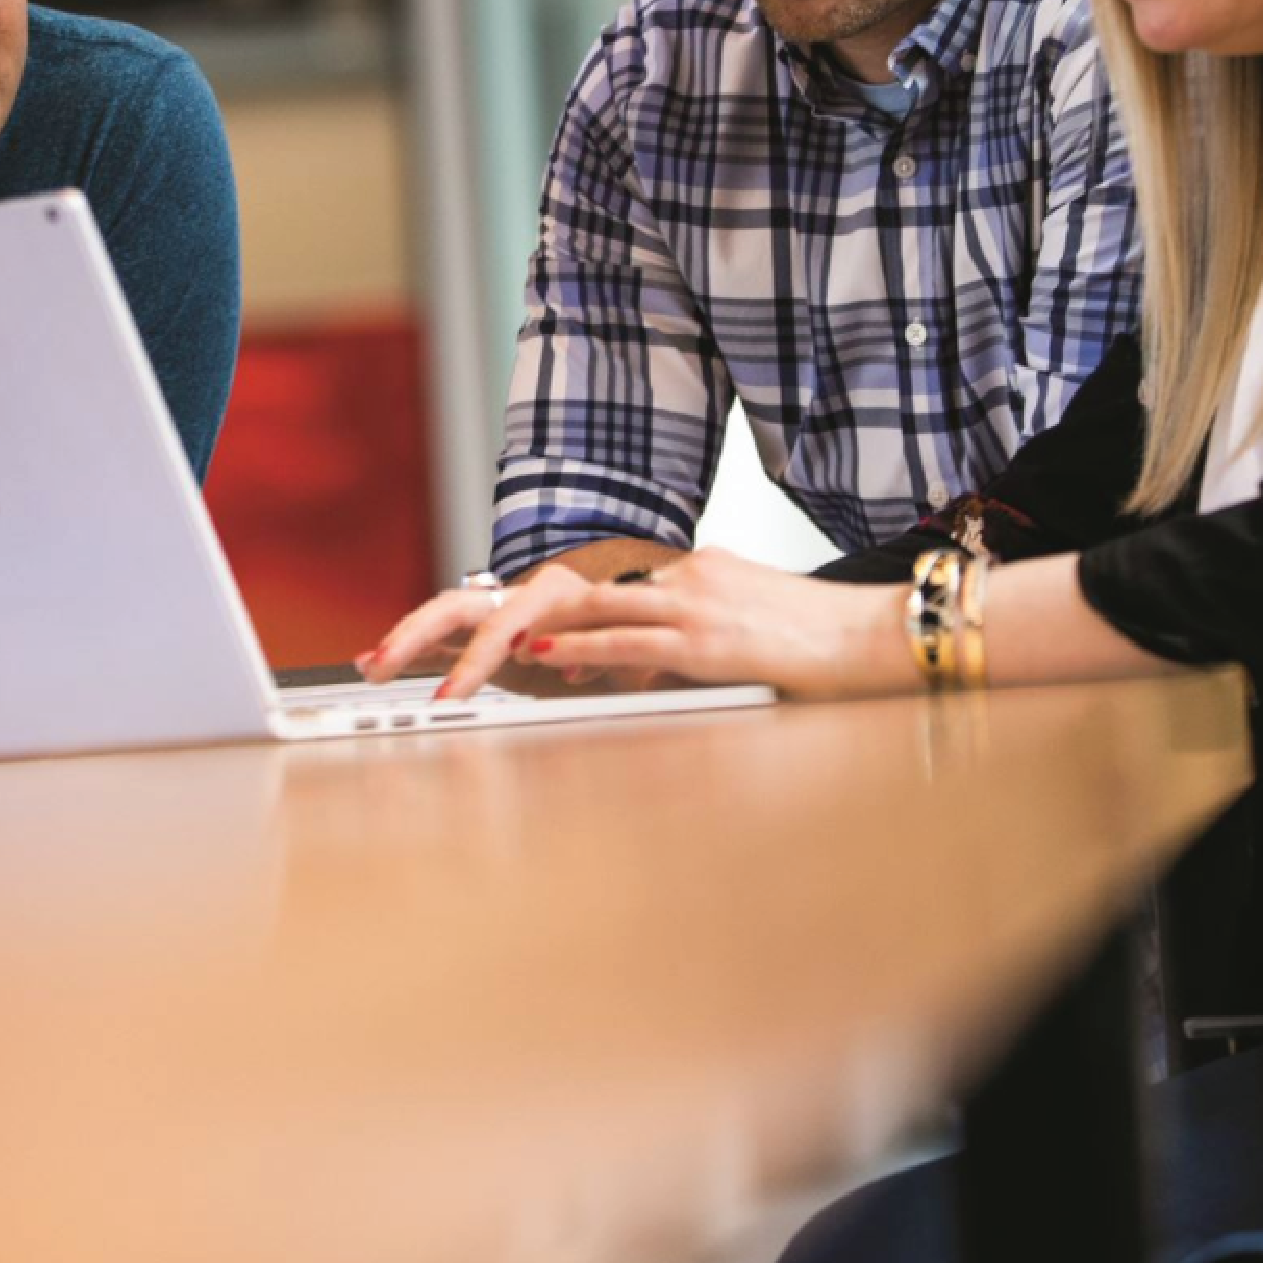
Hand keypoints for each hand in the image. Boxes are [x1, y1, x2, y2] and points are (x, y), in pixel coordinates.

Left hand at [359, 549, 919, 702]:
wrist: (881, 637)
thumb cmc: (802, 647)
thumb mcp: (705, 644)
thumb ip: (634, 651)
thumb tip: (571, 673)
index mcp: (653, 578)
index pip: (541, 589)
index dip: (467, 614)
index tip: (407, 648)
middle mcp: (659, 577)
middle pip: (527, 589)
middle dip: (444, 623)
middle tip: (380, 658)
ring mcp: (684, 602)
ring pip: (563, 612)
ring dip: (490, 649)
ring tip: (436, 685)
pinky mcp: (713, 636)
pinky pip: (630, 640)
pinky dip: (579, 654)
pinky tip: (532, 668)